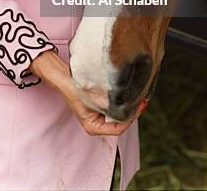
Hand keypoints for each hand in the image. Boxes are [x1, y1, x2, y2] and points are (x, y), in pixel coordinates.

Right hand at [29, 50, 146, 135]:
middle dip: (132, 111)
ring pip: (119, 113)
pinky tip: (128, 92)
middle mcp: (97, 124)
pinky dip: (122, 100)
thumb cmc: (75, 89)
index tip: (139, 105)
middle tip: (143, 99)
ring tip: (138, 95)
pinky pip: (116, 106)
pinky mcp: (100, 106)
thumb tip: (129, 105)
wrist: (64, 77)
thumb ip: (112, 106)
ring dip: (128, 105)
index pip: (118, 129)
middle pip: (120, 122)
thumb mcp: (95, 99)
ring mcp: (99, 115)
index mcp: (94, 128)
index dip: (131, 118)